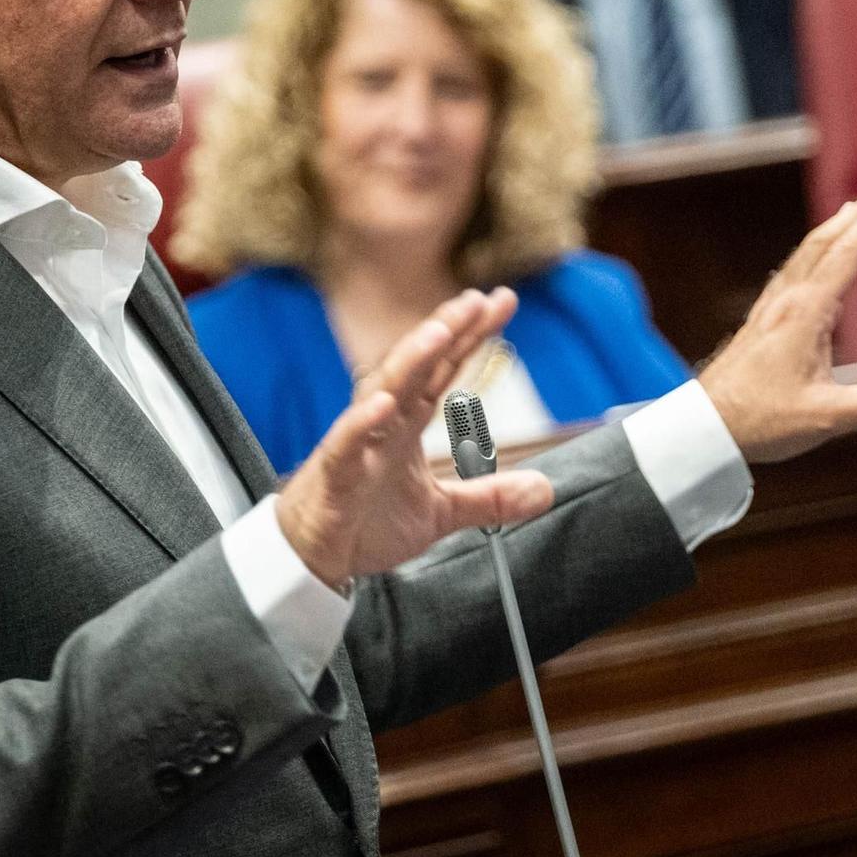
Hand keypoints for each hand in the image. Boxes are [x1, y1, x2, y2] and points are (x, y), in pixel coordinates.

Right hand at [276, 289, 555, 587]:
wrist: (311, 556)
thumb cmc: (367, 521)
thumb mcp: (441, 513)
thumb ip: (489, 498)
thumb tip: (545, 489)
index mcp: (407, 423)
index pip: (444, 369)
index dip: (471, 335)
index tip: (503, 300)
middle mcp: (383, 423)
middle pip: (416, 368)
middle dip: (445, 331)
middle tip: (477, 300)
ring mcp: (357, 445)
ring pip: (382, 393)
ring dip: (410, 362)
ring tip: (439, 333)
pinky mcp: (335, 476)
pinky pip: (345, 444)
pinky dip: (360, 423)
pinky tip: (382, 404)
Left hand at [700, 188, 856, 462]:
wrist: (704, 426)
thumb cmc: (761, 421)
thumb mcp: (826, 417)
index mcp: (805, 315)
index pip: (844, 259)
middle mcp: (786, 303)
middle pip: (823, 246)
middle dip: (855, 218)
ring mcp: (769, 310)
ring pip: (803, 257)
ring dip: (831, 231)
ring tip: (850, 212)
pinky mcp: (759, 323)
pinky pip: (790, 274)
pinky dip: (810, 254)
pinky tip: (810, 262)